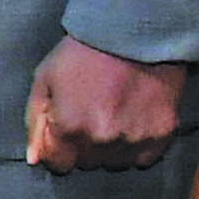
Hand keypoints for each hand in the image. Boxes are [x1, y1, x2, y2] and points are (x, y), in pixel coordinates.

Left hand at [27, 35, 185, 173]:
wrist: (134, 33)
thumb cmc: (81, 54)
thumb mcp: (44, 81)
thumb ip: (36, 122)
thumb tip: (35, 159)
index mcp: (70, 128)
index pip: (59, 165)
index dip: (57, 149)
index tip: (62, 132)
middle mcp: (103, 140)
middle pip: (87, 164)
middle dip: (82, 147)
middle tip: (89, 117)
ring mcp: (135, 139)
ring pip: (115, 164)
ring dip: (109, 150)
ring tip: (111, 119)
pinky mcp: (163, 133)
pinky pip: (144, 158)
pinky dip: (136, 147)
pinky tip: (132, 122)